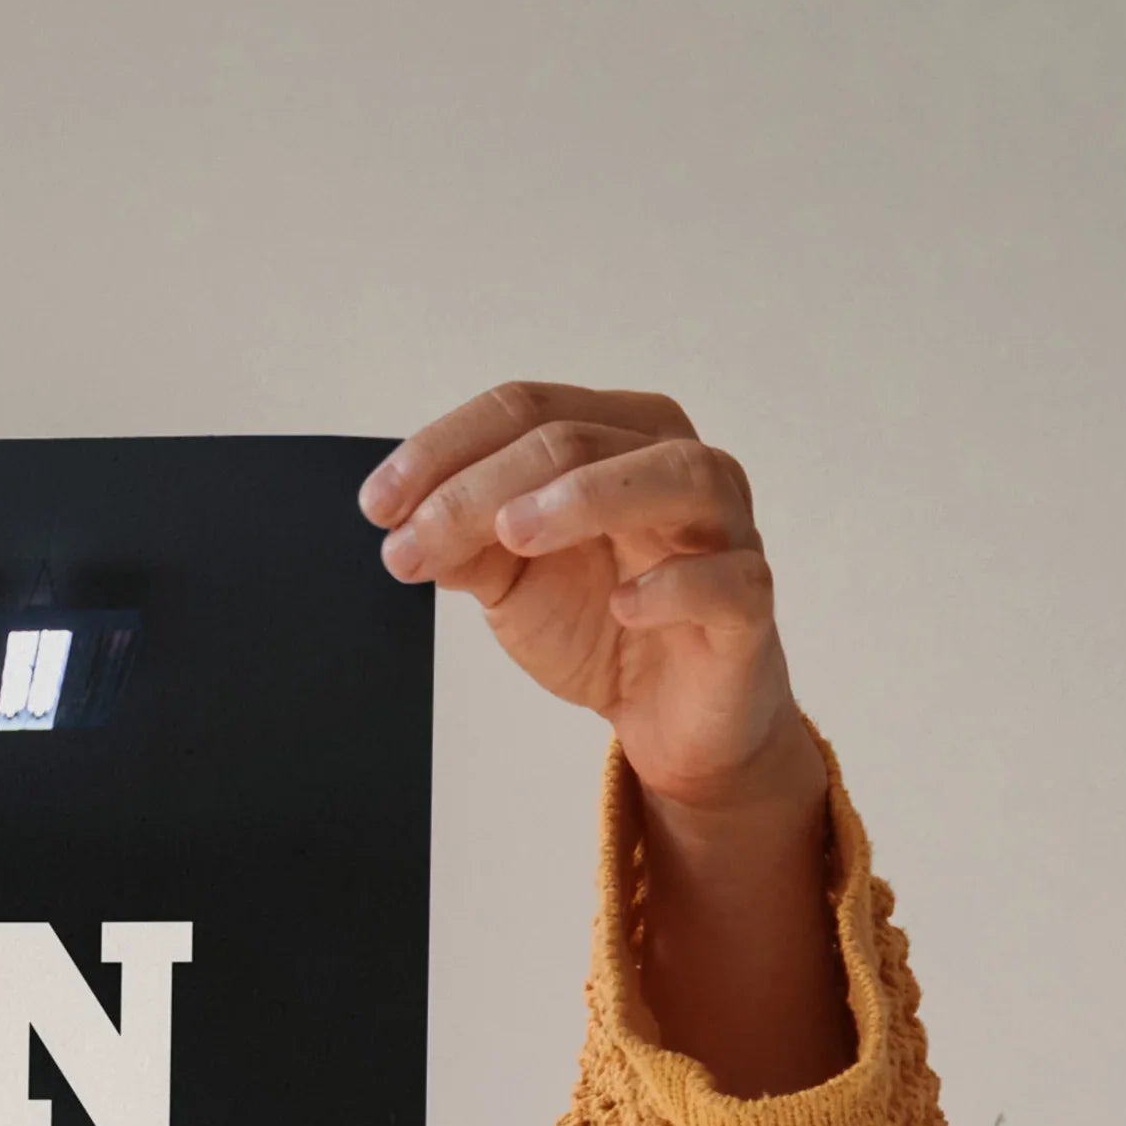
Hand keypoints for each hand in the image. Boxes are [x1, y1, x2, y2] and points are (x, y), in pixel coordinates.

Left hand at [366, 382, 848, 1089]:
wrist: (667, 715)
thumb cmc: (600, 622)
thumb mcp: (511, 580)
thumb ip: (465, 543)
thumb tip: (404, 522)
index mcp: (615, 438)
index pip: (527, 410)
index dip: (445, 449)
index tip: (378, 505)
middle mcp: (675, 464)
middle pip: (579, 439)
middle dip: (483, 487)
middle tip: (416, 538)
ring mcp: (723, 529)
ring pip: (673, 476)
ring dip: (588, 497)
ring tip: (514, 533)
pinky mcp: (747, 603)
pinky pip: (727, 579)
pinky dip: (675, 585)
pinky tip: (624, 604)